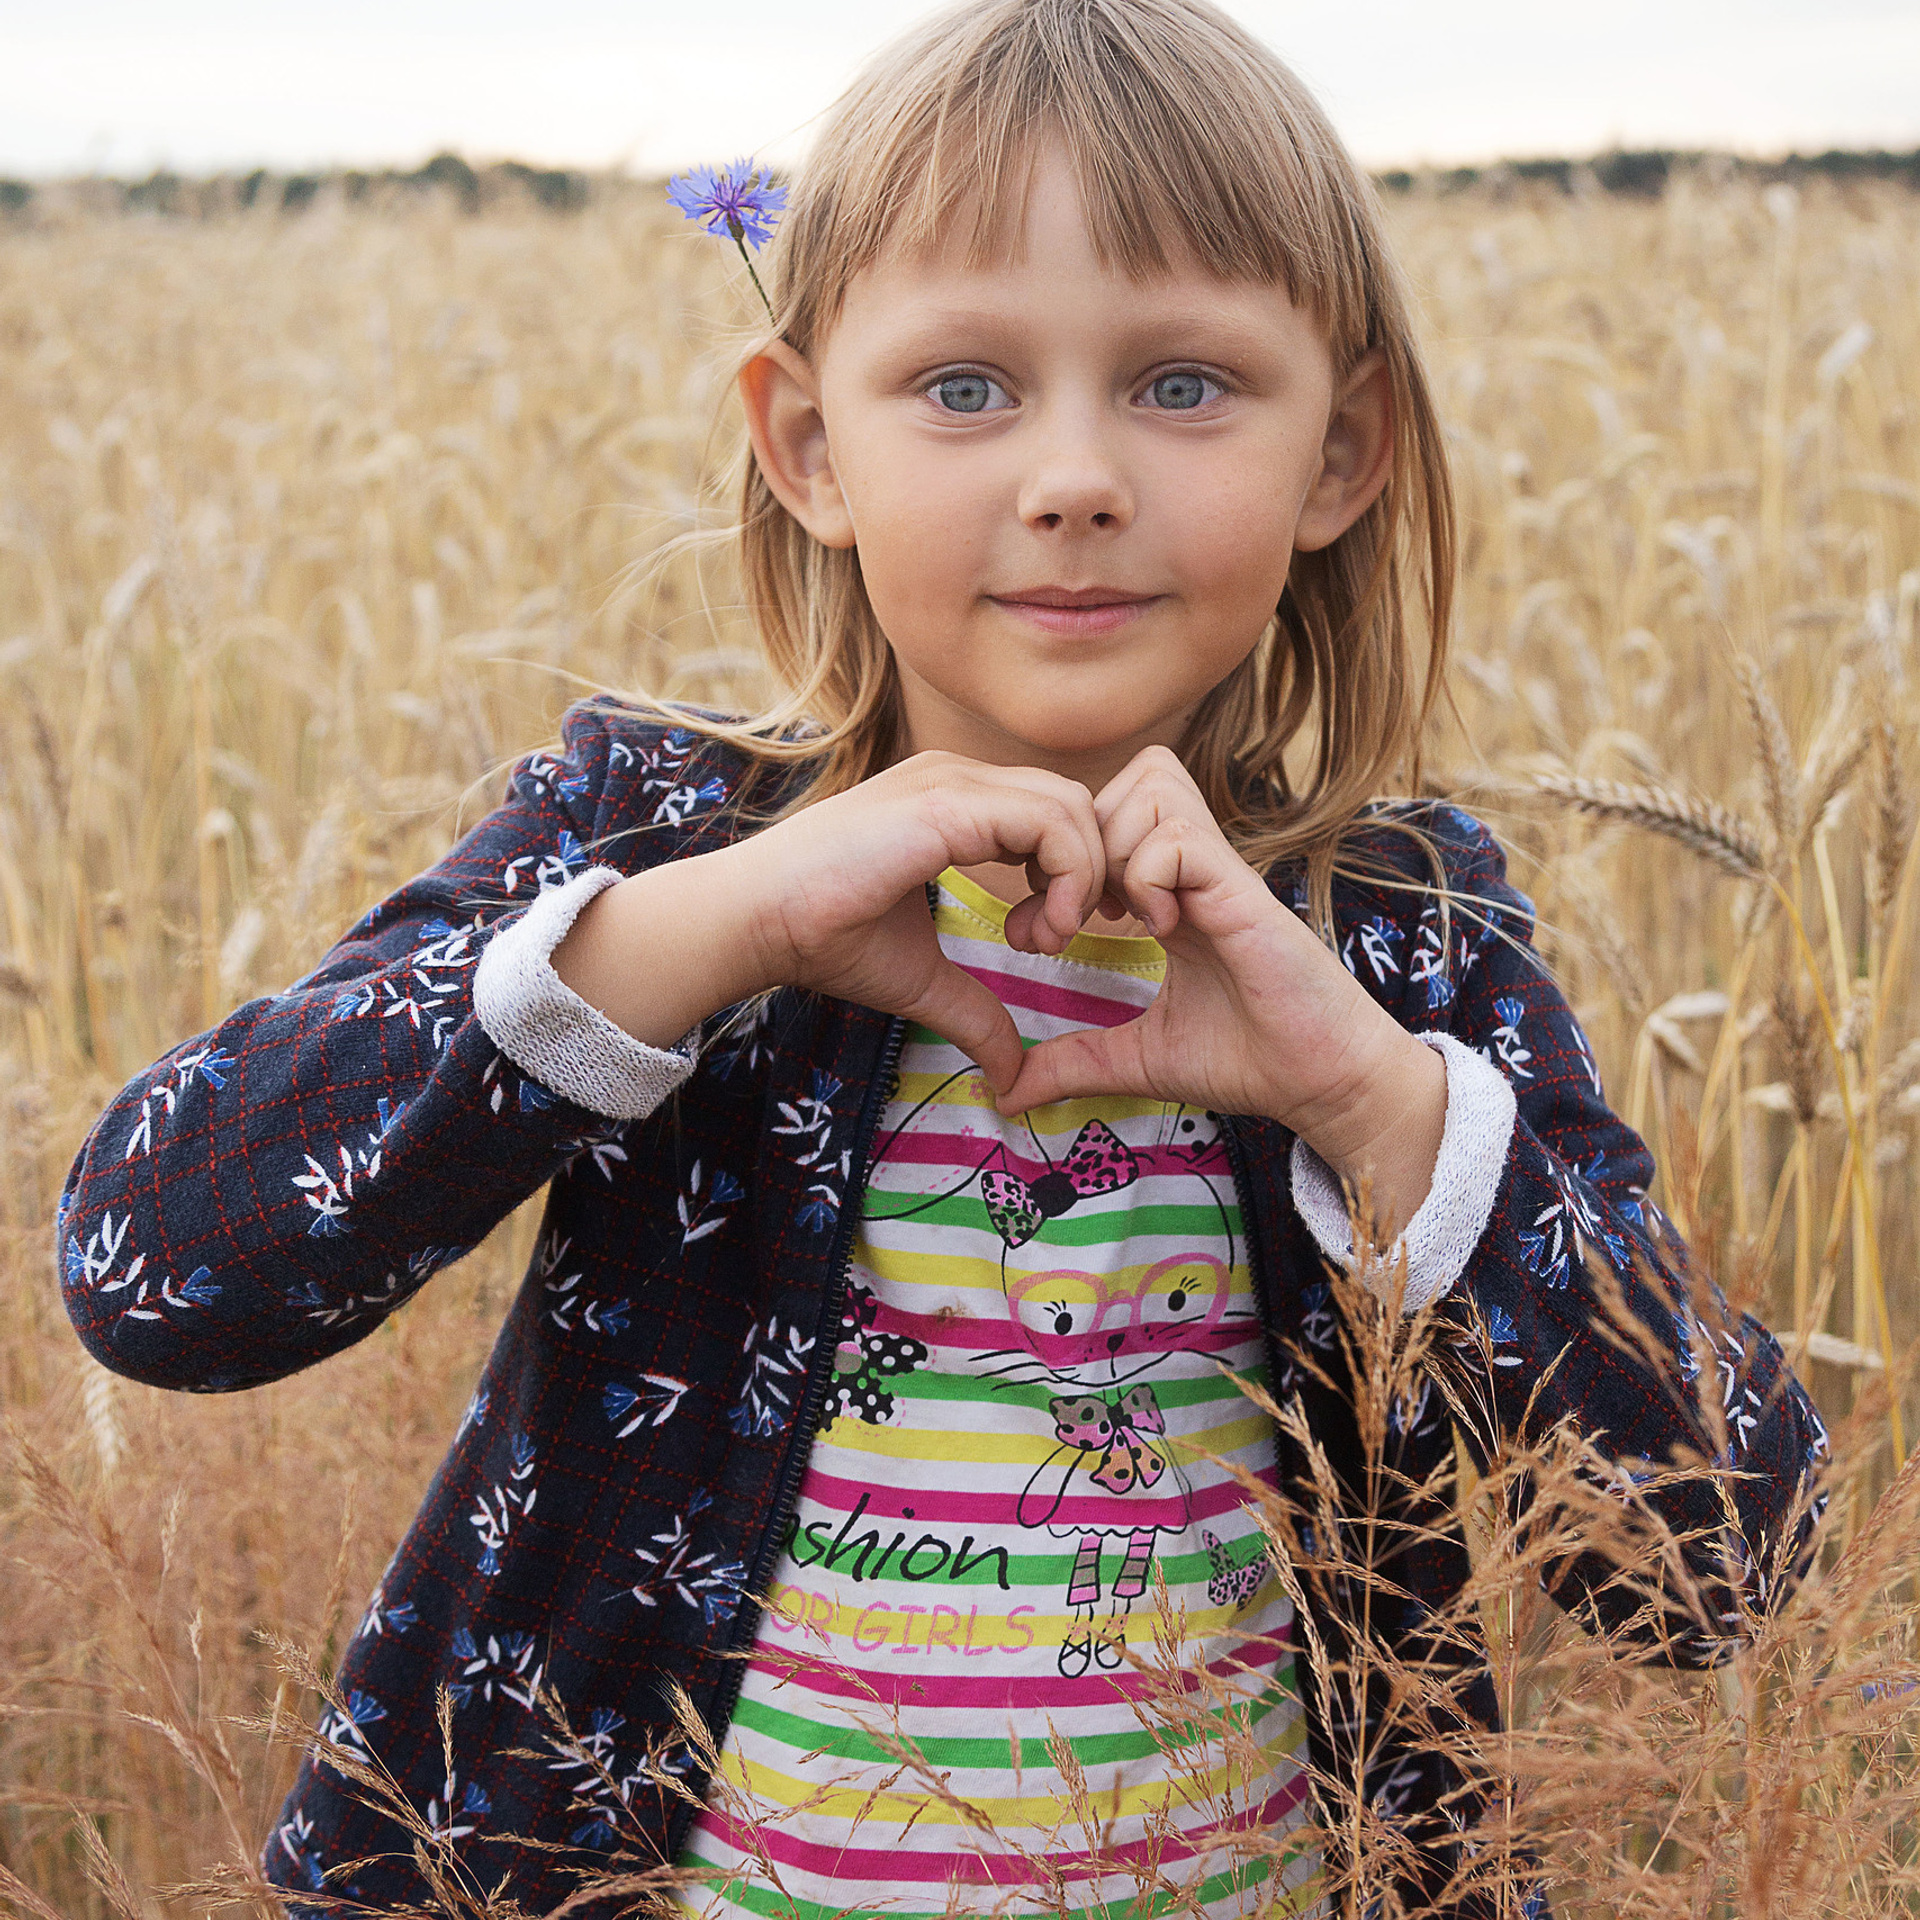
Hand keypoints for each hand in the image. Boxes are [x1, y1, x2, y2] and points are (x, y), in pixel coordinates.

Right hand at [731, 752, 1109, 1092]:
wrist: (756, 921)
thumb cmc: (824, 938)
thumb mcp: (922, 979)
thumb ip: (976, 1013)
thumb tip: (1011, 1076)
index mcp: (953, 801)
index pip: (1051, 810)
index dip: (1074, 870)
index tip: (1054, 935)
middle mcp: (957, 778)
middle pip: (1072, 802)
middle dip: (1089, 874)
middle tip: (1059, 940)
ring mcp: (951, 782)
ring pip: (1069, 806)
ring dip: (1080, 880)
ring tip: (1044, 940)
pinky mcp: (945, 804)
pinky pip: (1048, 822)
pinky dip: (1067, 878)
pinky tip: (1035, 931)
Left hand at [997, 747, 1447, 1230]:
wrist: (1323, 1081)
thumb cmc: (1248, 1060)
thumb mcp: (1138, 1058)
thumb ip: (1075, 1061)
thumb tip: (1008, 1092)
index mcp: (1173, 892)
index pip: (1114, 812)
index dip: (1067, 855)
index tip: (1049, 927)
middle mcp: (1197, 869)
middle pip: (1133, 777)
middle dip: (1084, 839)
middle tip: (1073, 917)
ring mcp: (1221, 872)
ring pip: (1152, 786)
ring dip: (1116, 849)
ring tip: (1116, 919)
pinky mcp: (1243, 891)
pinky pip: (1179, 837)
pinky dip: (1150, 876)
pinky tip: (1157, 929)